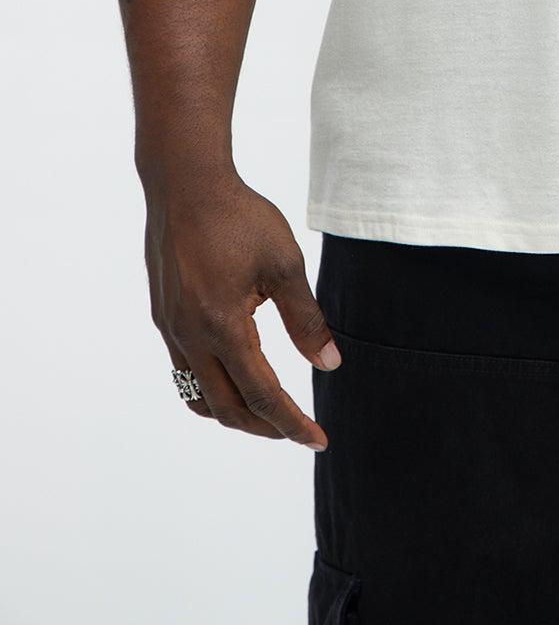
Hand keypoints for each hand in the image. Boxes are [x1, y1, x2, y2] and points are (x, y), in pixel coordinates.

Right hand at [143, 170, 341, 449]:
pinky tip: (234, 376)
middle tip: (299, 430)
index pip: (262, 395)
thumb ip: (306, 319)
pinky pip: (184, 372)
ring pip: (199, 397)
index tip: (319, 440)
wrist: (185, 183)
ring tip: (268, 413)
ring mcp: (171, 329)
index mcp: (223, 327)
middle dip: (266, 427)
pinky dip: (211, 389)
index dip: (292, 423)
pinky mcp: (164, 317)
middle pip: (227, 409)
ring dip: (234, 413)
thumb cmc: (239, 218)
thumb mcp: (285, 264)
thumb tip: (329, 365)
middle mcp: (190, 337)